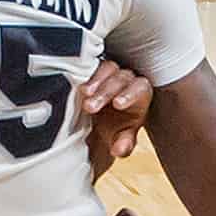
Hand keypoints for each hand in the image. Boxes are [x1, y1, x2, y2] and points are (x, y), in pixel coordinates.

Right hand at [83, 58, 152, 172]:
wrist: (102, 120)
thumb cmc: (117, 125)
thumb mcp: (122, 137)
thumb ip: (124, 143)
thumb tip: (119, 150)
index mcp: (140, 93)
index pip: (139, 88)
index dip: (129, 94)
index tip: (117, 105)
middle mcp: (126, 79)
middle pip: (120, 79)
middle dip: (105, 92)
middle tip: (90, 107)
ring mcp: (110, 72)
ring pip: (106, 68)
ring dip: (94, 81)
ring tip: (83, 93)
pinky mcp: (94, 69)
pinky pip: (90, 66)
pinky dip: (84, 75)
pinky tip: (76, 86)